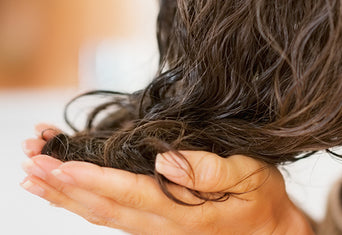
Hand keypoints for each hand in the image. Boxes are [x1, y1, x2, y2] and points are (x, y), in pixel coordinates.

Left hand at [21, 123, 313, 234]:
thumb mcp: (246, 175)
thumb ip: (206, 170)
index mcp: (183, 212)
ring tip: (35, 179)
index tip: (58, 164)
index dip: (91, 179)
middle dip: (63, 188)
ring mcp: (155, 229)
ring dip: (65, 197)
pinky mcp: (154, 226)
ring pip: (101, 216)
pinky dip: (84, 204)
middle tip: (30, 165)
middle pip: (103, 208)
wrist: (266, 228)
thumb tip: (165, 158)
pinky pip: (112, 217)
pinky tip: (67, 194)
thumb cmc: (257, 196)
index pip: (127, 193)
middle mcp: (162, 226)